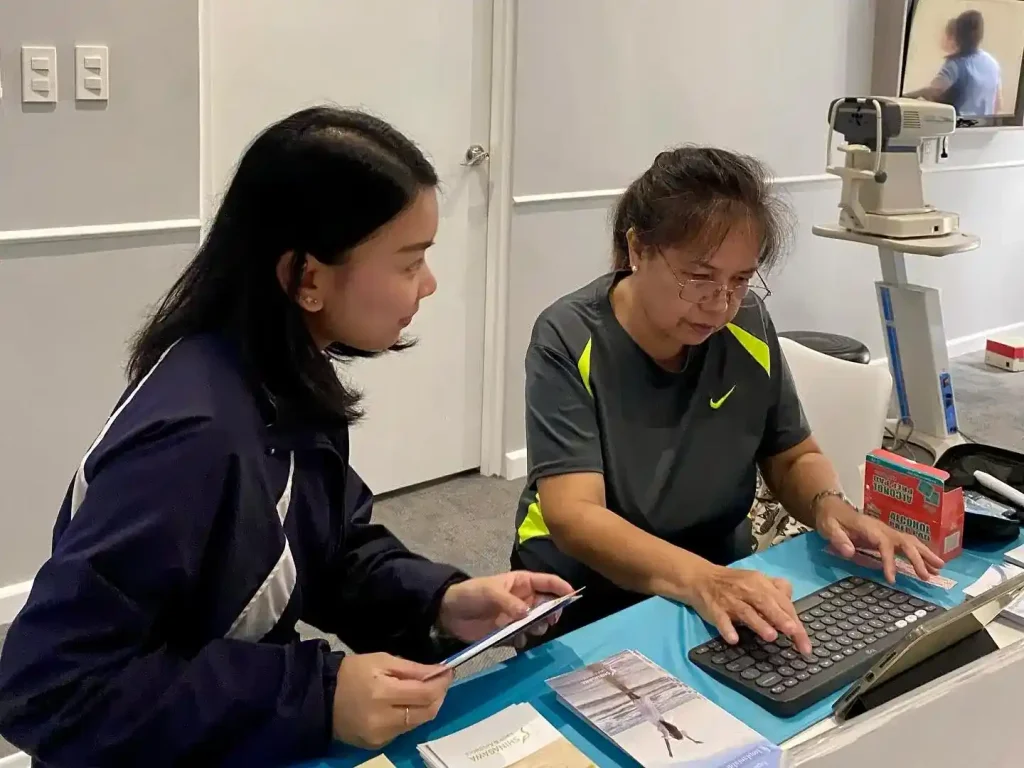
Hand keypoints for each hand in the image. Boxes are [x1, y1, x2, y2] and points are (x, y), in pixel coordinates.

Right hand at [331, 652, 452, 749]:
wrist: (321, 698)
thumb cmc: (352, 672)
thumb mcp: (382, 660)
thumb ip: (412, 668)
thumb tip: (439, 671)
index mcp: (382, 693)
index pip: (425, 694)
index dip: (442, 683)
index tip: (448, 671)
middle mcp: (383, 719)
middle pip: (427, 712)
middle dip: (439, 696)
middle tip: (439, 682)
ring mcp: (380, 736)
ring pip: (418, 723)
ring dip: (426, 707)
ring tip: (423, 692)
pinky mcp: (377, 746)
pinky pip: (403, 731)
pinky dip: (410, 717)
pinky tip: (405, 706)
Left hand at [437, 571, 574, 646]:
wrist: (448, 613)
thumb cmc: (470, 594)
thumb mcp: (489, 592)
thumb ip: (509, 602)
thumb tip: (528, 614)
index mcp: (521, 582)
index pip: (547, 582)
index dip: (561, 587)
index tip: (573, 596)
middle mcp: (523, 599)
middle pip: (547, 604)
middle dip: (552, 611)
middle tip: (551, 620)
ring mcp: (516, 617)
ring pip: (537, 622)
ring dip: (539, 627)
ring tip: (533, 630)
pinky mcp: (507, 633)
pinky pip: (522, 637)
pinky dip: (524, 640)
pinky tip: (518, 641)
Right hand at [686, 561, 811, 655]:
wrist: (700, 578)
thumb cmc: (733, 583)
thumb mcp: (755, 580)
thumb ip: (775, 590)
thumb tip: (791, 601)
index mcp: (759, 582)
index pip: (781, 602)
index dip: (794, 621)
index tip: (805, 642)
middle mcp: (746, 589)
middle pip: (766, 604)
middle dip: (780, 618)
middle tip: (794, 633)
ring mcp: (729, 599)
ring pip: (746, 611)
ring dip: (759, 623)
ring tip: (771, 636)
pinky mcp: (714, 608)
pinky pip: (721, 619)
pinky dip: (727, 628)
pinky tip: (733, 639)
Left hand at [815, 497, 943, 582]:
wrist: (831, 506)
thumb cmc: (830, 518)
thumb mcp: (829, 527)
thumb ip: (839, 539)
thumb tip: (850, 552)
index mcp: (869, 528)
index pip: (884, 545)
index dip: (890, 562)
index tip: (892, 579)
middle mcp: (882, 529)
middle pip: (904, 542)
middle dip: (918, 559)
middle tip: (928, 577)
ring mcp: (886, 531)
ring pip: (910, 542)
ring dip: (925, 555)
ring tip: (939, 570)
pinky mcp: (887, 536)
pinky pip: (906, 544)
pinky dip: (919, 554)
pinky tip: (928, 564)